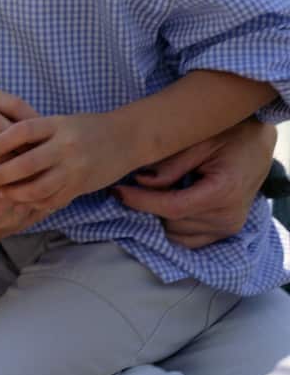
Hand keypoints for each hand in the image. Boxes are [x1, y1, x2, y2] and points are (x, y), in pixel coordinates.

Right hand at [0, 89, 41, 281]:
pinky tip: (23, 173)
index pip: (12, 139)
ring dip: (31, 163)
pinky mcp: (19, 224)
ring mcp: (14, 214)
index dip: (6, 127)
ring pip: (38, 177)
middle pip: (28, 157)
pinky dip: (38, 183)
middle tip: (7, 137)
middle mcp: (3, 198)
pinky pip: (42, 198)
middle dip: (21, 144)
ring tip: (14, 153)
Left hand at [0, 112, 133, 212]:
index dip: (2, 141)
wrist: (126, 139)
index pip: (23, 130)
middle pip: (26, 163)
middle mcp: (66, 147)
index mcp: (58, 125)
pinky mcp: (80, 187)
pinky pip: (52, 200)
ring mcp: (74, 169)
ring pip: (38, 188)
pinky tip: (20, 201)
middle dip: (1, 174)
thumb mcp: (60, 122)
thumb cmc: (86, 128)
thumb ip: (35, 132)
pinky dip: (34, 203)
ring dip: (14, 193)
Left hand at [114, 119, 275, 247]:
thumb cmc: (229, 135)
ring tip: (148, 194)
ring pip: (176, 235)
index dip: (140, 201)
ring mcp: (228, 227)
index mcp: (224, 192)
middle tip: (129, 187)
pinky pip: (188, 239)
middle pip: (171, 223)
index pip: (172, 207)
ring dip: (158, 218)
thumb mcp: (199, 140)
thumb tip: (140, 180)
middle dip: (147, 207)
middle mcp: (228, 217)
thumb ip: (171, 163)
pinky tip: (162, 206)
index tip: (117, 190)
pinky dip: (171, 226)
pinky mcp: (225, 230)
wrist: (258, 143)